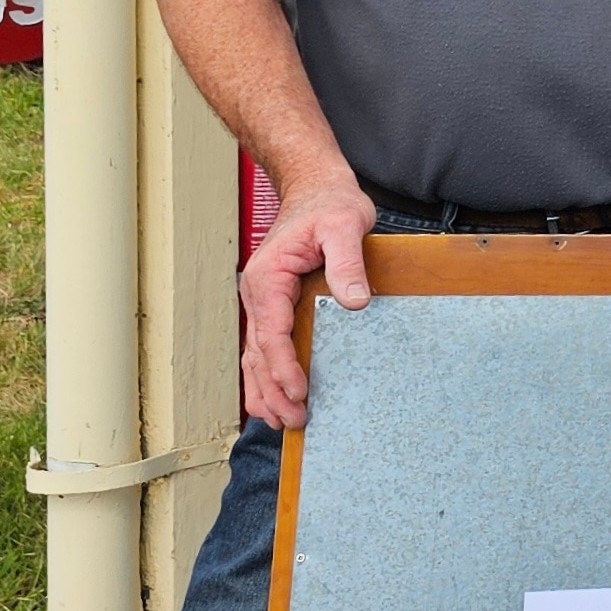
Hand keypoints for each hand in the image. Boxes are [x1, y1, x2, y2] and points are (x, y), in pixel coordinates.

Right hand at [240, 175, 377, 429]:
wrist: (315, 188)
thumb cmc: (330, 204)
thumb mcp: (345, 225)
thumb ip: (348, 262)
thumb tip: (355, 302)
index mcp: (269, 278)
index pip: (272, 333)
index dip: (284, 367)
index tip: (300, 393)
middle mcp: (258, 294)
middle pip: (259, 353)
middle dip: (274, 391)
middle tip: (295, 422)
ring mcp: (261, 301)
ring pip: (255, 355)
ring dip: (265, 390)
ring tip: (281, 422)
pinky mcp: (273, 304)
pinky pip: (263, 346)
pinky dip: (265, 375)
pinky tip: (273, 398)